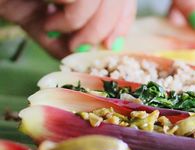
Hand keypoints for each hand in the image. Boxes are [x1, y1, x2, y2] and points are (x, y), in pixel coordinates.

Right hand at [0, 0, 135, 57]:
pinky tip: (48, 24)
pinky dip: (70, 22)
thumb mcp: (40, 20)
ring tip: (57, 32)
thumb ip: (65, 37)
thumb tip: (88, 55)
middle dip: (106, 30)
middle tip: (83, 47)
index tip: (113, 43)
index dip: (124, 18)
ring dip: (87, 29)